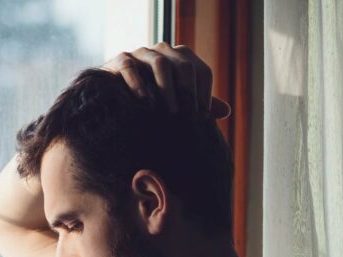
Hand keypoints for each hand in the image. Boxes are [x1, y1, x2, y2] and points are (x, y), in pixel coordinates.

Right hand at [102, 43, 231, 119]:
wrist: (116, 93)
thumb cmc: (152, 97)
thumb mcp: (178, 101)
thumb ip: (199, 103)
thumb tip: (226, 111)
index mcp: (181, 58)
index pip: (201, 71)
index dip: (204, 94)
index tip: (201, 118)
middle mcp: (164, 51)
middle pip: (183, 65)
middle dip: (187, 92)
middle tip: (186, 117)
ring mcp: (142, 53)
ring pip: (160, 63)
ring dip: (167, 88)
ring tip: (169, 111)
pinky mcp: (120, 59)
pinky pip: (129, 65)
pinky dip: (137, 81)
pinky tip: (143, 98)